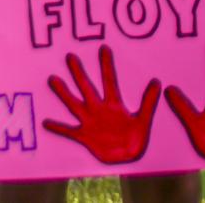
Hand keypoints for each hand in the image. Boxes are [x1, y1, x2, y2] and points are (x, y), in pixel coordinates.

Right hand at [43, 45, 160, 163]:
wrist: (128, 156)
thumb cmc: (137, 137)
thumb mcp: (144, 119)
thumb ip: (149, 102)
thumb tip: (157, 81)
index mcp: (114, 104)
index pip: (109, 80)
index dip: (107, 65)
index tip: (104, 48)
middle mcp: (99, 109)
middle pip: (87, 87)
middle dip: (79, 72)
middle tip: (70, 56)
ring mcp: (90, 122)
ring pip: (74, 104)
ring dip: (64, 93)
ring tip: (53, 79)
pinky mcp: (84, 136)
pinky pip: (69, 131)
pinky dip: (58, 127)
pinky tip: (46, 122)